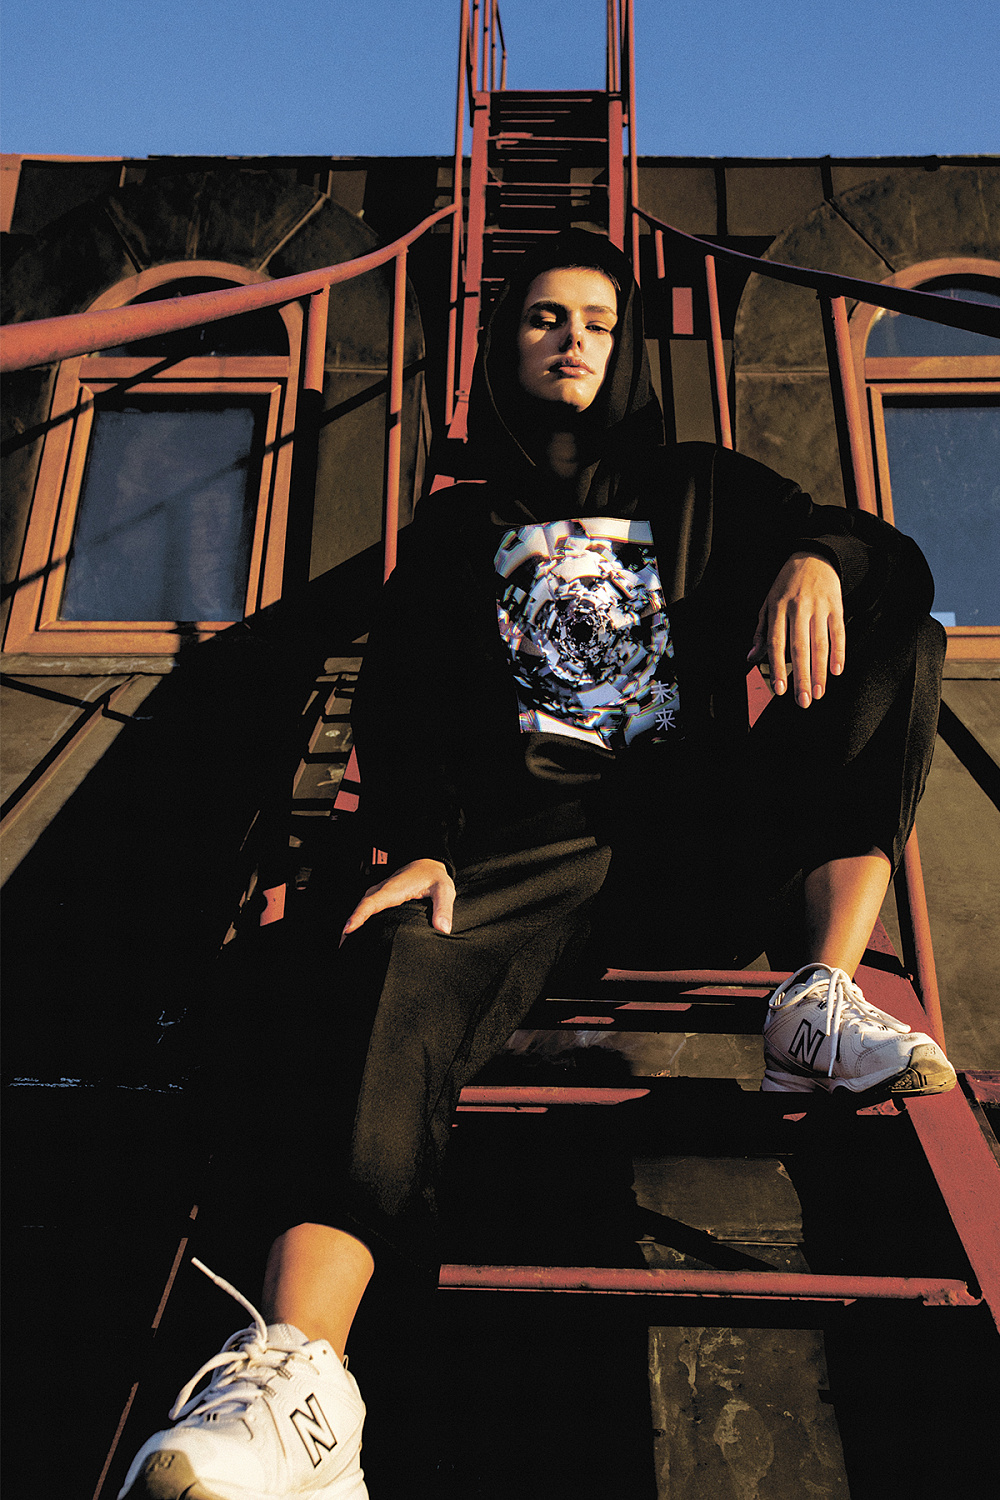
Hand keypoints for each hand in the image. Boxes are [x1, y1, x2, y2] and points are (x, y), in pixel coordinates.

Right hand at [339, 858, 455, 944]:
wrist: (427, 862)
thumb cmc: (434, 876)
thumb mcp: (444, 889)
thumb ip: (443, 909)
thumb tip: (443, 929)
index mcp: (394, 889)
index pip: (372, 903)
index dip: (359, 916)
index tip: (348, 930)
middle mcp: (382, 890)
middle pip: (361, 907)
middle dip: (350, 926)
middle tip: (343, 948)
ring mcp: (379, 892)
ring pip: (361, 907)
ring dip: (352, 923)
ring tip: (345, 945)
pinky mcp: (380, 896)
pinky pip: (366, 908)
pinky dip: (359, 919)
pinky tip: (357, 934)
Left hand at [748, 552, 844, 707]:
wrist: (813, 556)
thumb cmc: (785, 586)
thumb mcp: (767, 604)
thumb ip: (760, 632)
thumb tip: (750, 658)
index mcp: (777, 609)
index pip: (777, 643)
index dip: (778, 667)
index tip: (780, 690)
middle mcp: (798, 609)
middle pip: (800, 648)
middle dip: (801, 677)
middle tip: (803, 701)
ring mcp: (819, 607)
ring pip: (820, 644)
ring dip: (820, 671)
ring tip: (818, 693)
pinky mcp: (836, 607)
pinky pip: (838, 632)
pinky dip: (839, 652)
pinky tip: (836, 671)